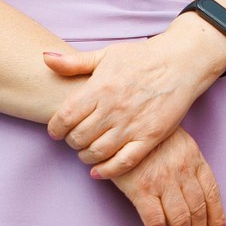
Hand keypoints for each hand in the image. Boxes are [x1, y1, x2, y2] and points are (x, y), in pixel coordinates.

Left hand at [44, 16, 225, 174]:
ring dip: (86, 156)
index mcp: (100, 87)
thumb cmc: (142, 57)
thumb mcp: (106, 54)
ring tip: (86, 151)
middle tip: (74, 139)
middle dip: (71, 142)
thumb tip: (44, 59)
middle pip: (79, 137)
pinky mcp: (150, 137)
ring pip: (98, 152)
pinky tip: (98, 171)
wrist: (181, 62)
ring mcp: (133, 124)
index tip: (55, 131)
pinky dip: (107, 171)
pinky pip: (124, 162)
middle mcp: (114, 108)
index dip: (55, 128)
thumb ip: (74, 62)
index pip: (65, 116)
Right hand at [106, 126, 225, 225]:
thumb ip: (187, 162)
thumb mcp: (175, 140)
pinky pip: (155, 221)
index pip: (212, 192)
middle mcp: (183, 171)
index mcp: (194, 157)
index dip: (217, 215)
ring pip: (180, 219)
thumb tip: (194, 191)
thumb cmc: (146, 133)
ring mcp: (163, 181)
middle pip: (197, 210)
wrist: (120, 123)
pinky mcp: (141, 189)